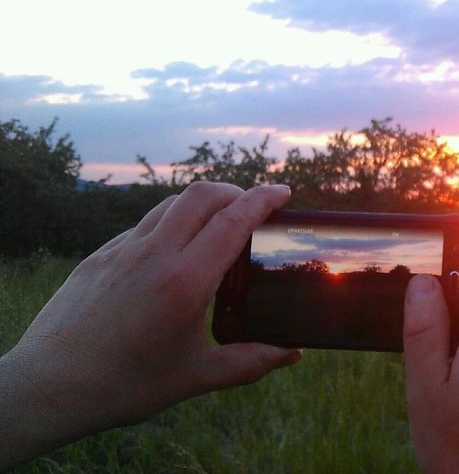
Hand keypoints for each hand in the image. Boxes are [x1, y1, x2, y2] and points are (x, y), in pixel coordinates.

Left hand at [0, 182, 300, 468]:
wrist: (47, 387)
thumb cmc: (123, 385)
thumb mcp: (195, 377)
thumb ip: (249, 362)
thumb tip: (292, 353)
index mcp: (184, 281)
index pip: (232, 220)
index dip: (263, 198)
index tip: (284, 192)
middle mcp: (154, 255)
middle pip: (201, 195)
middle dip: (234, 191)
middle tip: (253, 206)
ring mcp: (122, 251)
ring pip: (169, 205)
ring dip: (200, 204)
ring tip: (215, 224)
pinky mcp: (98, 257)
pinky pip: (141, 228)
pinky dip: (167, 227)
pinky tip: (171, 254)